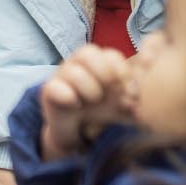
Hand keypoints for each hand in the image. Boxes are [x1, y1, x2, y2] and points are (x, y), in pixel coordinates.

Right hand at [40, 44, 133, 158]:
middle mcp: (78, 65)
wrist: (77, 132)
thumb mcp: (122, 106)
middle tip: (110, 90)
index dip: (121, 69)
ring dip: (88, 87)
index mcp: (99, 64)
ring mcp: (61, 77)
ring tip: (93, 100)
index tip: (129, 90)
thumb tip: (137, 101)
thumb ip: (133, 101)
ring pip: (71, 70)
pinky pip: (54, 88)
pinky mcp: (48, 92)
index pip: (109, 55)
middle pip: (87, 52)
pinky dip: (67, 96)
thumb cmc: (102, 112)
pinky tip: (76, 105)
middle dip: (103, 72)